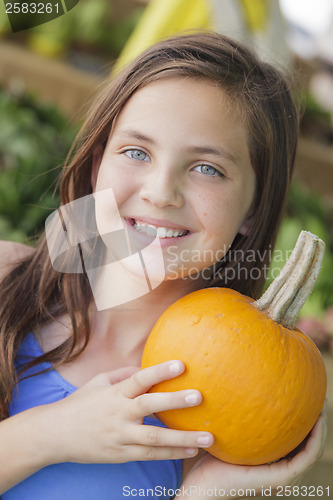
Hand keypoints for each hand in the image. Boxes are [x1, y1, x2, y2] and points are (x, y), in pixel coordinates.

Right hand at [41, 360, 213, 464]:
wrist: (55, 435)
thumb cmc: (80, 403)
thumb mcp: (99, 382)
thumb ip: (123, 374)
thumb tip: (146, 367)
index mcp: (115, 393)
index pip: (140, 379)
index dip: (160, 371)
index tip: (181, 364)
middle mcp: (119, 414)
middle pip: (149, 406)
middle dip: (175, 401)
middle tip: (199, 396)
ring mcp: (121, 436)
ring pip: (155, 438)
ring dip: (183, 438)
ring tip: (208, 438)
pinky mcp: (121, 454)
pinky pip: (150, 455)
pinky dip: (172, 453)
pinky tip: (191, 451)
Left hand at [180, 401, 326, 497]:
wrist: (197, 484)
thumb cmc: (202, 453)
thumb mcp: (219, 426)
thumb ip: (225, 409)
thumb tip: (224, 375)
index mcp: (266, 458)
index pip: (290, 439)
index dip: (300, 421)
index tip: (303, 397)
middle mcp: (276, 466)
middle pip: (305, 444)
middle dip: (315, 422)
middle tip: (318, 399)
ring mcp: (279, 474)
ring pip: (311, 450)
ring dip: (321, 429)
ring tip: (322, 407)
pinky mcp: (279, 478)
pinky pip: (306, 458)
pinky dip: (315, 440)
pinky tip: (316, 420)